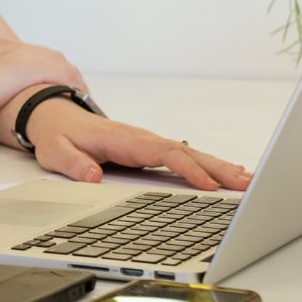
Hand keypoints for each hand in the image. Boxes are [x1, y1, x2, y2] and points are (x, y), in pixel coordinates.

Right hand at [0, 41, 88, 122]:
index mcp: (0, 50)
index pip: (36, 57)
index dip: (51, 72)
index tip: (59, 86)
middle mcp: (14, 49)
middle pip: (54, 58)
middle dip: (68, 76)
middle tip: (79, 94)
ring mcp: (24, 57)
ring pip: (62, 66)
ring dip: (75, 82)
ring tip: (84, 101)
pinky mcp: (31, 69)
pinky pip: (64, 76)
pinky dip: (75, 88)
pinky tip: (81, 102)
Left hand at [24, 100, 252, 191]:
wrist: (54, 116)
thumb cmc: (57, 135)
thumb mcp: (57, 150)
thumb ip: (74, 164)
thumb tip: (93, 176)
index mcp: (124, 139)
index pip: (164, 153)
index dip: (188, 169)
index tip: (209, 185)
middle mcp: (141, 139)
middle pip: (186, 152)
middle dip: (217, 167)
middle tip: (248, 183)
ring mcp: (148, 143)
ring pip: (190, 154)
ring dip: (219, 166)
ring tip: (248, 180)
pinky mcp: (149, 150)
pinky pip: (182, 158)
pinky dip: (206, 165)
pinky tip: (226, 175)